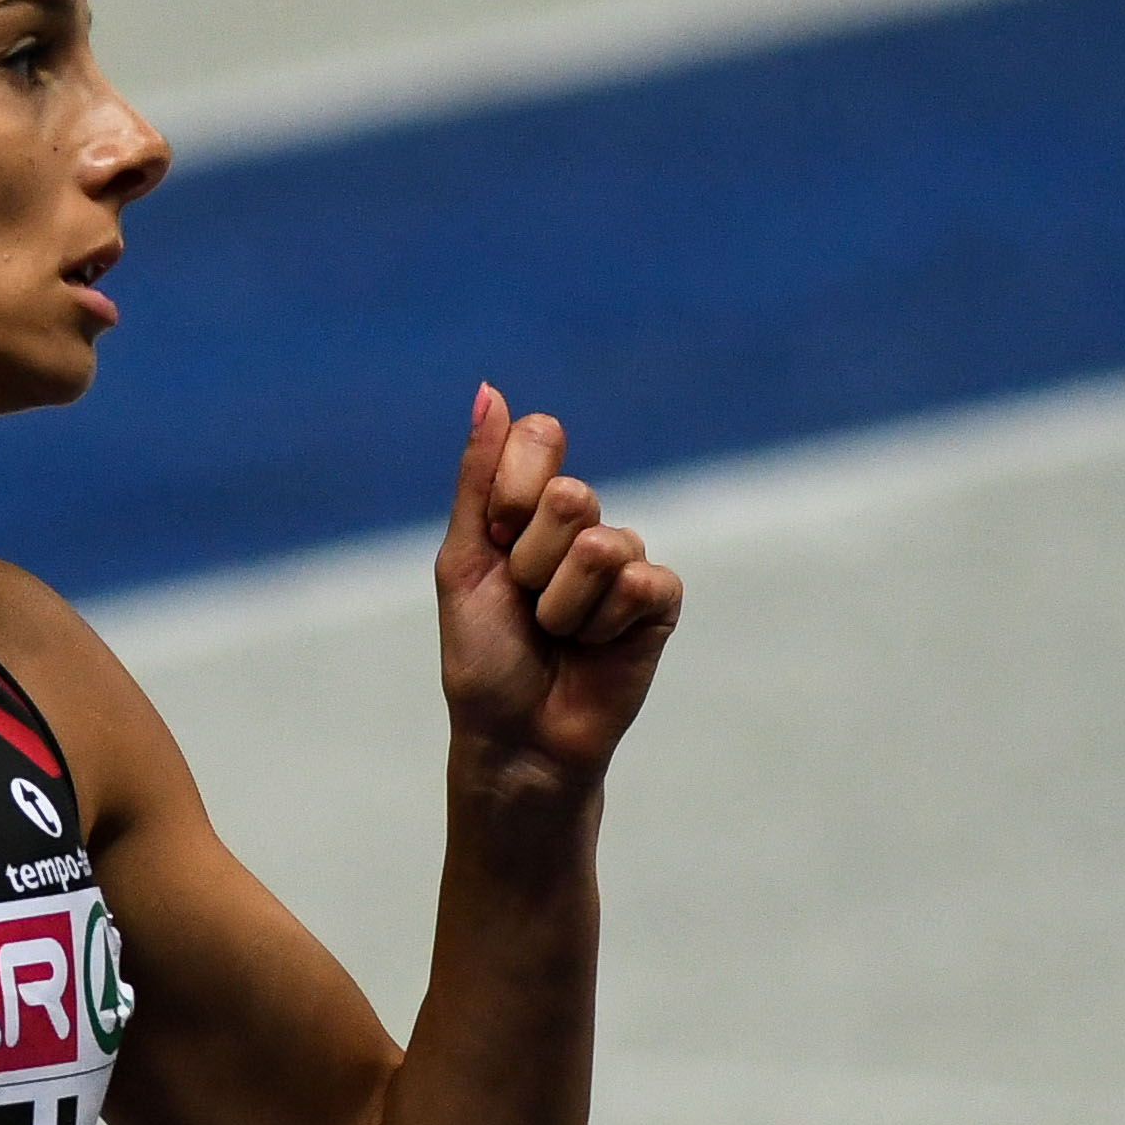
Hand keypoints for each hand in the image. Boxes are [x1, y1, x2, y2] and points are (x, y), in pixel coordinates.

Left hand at [434, 384, 682, 786]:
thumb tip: (489, 389)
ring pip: (602, 547)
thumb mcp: (465, 561)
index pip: (540, 437)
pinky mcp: (659, 601)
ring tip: (558, 634)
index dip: (512, 490)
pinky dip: (603, 625)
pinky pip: (640, 583)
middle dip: (532, 561)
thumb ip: (479, 478)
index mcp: (528, 506)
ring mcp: (625, 561)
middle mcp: (581, 525)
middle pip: (570, 495)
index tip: (496, 540)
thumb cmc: (483, 656)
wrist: (514, 736)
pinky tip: (596, 648)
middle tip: (526, 601)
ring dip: (563, 605)